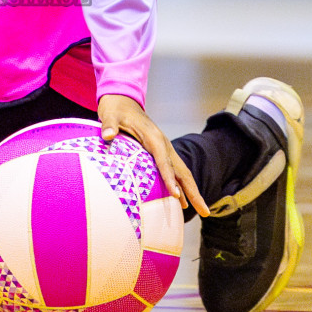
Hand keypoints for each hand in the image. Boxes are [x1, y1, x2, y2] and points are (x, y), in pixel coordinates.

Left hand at [98, 94, 205, 216]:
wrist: (123, 99)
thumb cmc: (116, 109)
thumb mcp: (110, 115)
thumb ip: (109, 125)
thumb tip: (107, 135)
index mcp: (153, 136)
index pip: (163, 160)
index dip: (170, 178)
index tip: (175, 195)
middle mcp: (163, 143)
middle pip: (182, 170)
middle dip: (193, 191)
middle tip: (205, 212)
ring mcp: (164, 148)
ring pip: (182, 172)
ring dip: (192, 191)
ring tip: (202, 211)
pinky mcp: (160, 152)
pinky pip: (174, 171)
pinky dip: (181, 186)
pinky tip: (182, 200)